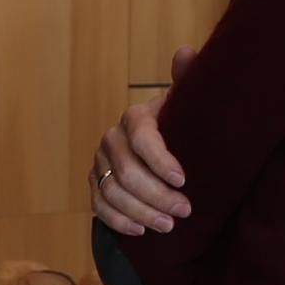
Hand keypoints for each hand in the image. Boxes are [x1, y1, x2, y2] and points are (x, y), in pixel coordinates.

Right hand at [90, 49, 195, 234]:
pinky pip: (99, 206)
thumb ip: (188, 81)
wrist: (163, 146)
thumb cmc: (180, 126)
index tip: (183, 180)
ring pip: (112, 192)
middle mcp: (112, 139)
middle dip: (156, 195)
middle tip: (184, 211)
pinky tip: (141, 232)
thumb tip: (186, 51)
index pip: (141, 138)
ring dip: (140, 212)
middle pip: (126, 171)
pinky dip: (119, 221)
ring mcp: (100, 163)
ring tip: (169, 226)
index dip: (159, 160)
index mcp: (136, 118)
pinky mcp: (96, 184)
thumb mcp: (187, 105)